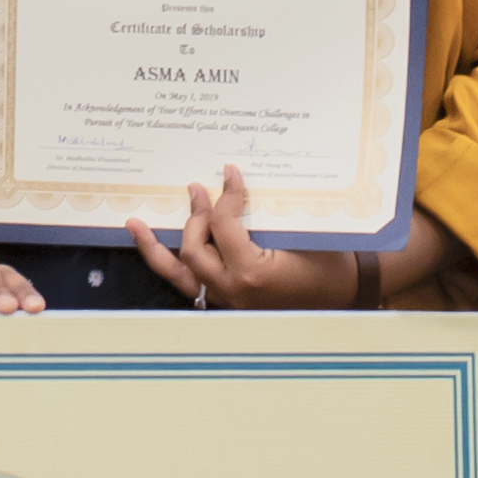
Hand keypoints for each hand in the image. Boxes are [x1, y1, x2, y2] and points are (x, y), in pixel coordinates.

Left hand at [131, 169, 363, 312]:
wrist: (344, 294)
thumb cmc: (328, 263)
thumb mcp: (300, 233)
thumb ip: (263, 213)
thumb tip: (233, 180)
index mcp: (251, 273)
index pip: (223, 227)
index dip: (225, 196)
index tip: (230, 174)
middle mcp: (232, 292)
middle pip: (193, 249)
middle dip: (194, 216)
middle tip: (196, 190)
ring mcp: (226, 301)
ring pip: (178, 275)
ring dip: (155, 248)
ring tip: (134, 224)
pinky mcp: (226, 303)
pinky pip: (190, 284)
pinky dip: (173, 264)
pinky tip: (157, 248)